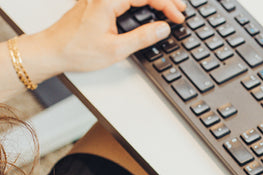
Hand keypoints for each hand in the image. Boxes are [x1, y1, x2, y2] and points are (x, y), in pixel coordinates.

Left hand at [28, 0, 185, 76]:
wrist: (53, 50)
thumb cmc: (78, 50)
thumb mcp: (116, 49)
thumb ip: (142, 37)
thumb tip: (162, 28)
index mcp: (108, 1)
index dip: (165, 5)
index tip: (178, 17)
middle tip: (180, 9)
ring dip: (151, 0)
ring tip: (168, 8)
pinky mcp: (96, 2)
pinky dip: (139, 1)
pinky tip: (147, 7)